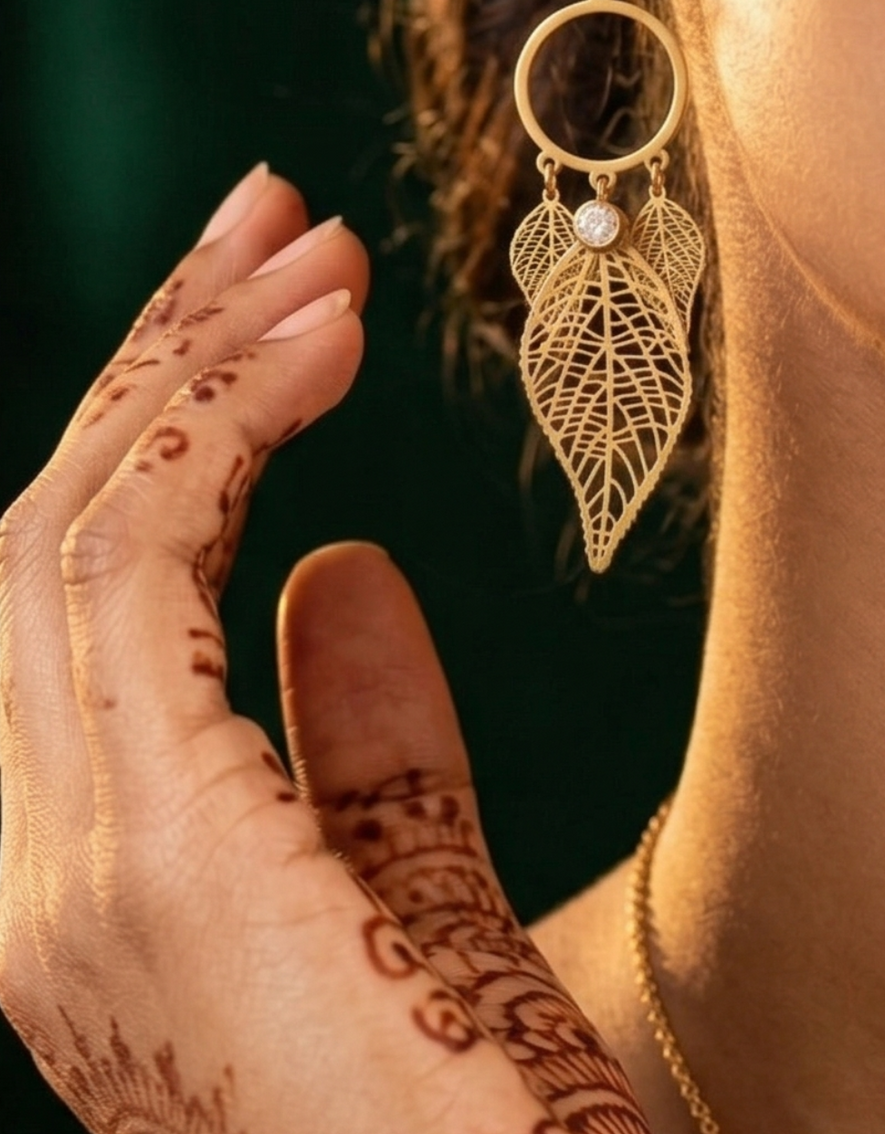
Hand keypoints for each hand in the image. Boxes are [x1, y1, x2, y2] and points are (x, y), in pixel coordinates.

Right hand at [0, 165, 651, 1132]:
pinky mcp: (150, 864)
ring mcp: (67, 876)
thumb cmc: (465, 1098)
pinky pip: (136, 587)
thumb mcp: (411, 881)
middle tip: (275, 216)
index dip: (166, 430)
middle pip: (52, 538)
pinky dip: (213, 440)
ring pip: (70, 536)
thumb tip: (345, 568)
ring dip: (189, 366)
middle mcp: (35, 873)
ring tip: (308, 249)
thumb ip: (363, 735)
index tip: (277, 301)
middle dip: (158, 358)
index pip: (82, 597)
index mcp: (87, 874)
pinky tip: (314, 346)